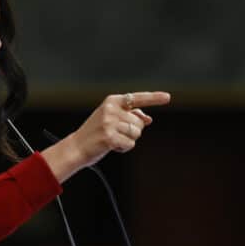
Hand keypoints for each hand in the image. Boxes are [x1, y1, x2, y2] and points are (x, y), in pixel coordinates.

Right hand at [41, 91, 170, 182]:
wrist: (76, 147)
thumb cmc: (96, 133)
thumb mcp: (111, 119)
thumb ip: (129, 116)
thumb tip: (148, 119)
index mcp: (112, 101)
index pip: (137, 98)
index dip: (154, 98)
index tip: (168, 97)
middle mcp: (111, 109)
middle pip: (139, 121)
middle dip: (133, 131)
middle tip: (115, 133)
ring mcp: (110, 123)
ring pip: (136, 133)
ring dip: (128, 140)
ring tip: (112, 139)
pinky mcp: (109, 137)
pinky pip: (130, 144)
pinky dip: (123, 149)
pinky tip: (111, 146)